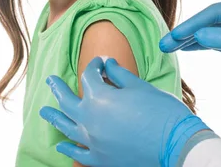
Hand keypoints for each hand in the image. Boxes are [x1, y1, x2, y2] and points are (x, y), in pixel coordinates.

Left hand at [40, 57, 212, 166]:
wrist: (177, 145)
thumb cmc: (162, 112)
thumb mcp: (140, 87)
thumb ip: (118, 75)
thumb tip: (107, 65)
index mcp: (99, 97)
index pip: (89, 76)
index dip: (95, 66)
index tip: (100, 63)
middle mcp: (89, 119)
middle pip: (67, 100)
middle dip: (58, 88)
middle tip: (49, 80)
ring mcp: (92, 142)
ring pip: (66, 127)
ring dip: (54, 117)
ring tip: (43, 111)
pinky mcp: (100, 160)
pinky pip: (78, 153)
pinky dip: (67, 147)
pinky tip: (60, 144)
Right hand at [160, 0, 220, 95]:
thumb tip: (197, 35)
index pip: (212, 13)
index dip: (191, 24)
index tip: (174, 36)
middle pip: (206, 21)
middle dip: (185, 32)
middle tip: (164, 43)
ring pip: (207, 31)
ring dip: (188, 40)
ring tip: (167, 48)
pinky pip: (212, 41)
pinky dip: (198, 45)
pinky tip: (183, 49)